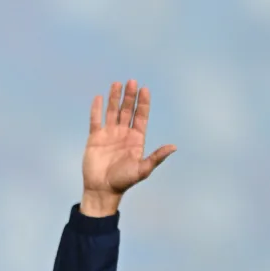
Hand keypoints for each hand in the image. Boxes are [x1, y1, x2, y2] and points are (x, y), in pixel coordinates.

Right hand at [80, 80, 174, 217]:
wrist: (102, 189)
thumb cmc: (123, 181)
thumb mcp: (143, 169)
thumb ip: (157, 157)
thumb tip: (174, 147)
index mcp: (136, 139)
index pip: (141, 116)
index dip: (143, 103)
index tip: (145, 89)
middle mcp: (123, 134)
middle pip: (127, 110)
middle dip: (130, 96)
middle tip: (132, 81)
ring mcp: (109, 135)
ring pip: (112, 112)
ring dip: (114, 98)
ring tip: (116, 84)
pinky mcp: (95, 138)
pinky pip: (95, 120)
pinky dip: (96, 109)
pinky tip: (98, 98)